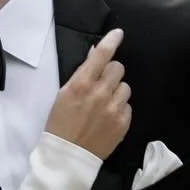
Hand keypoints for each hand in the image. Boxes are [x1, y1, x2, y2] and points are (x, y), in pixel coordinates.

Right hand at [46, 28, 131, 160]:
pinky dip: (119, 108)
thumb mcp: (64, 94)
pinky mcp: (123, 123)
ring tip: (104, 103)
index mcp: (82, 84)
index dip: (111, 41)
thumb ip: (82, 74)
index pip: (102, 55)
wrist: (68, 155)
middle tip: (102, 83)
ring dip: (116, 91)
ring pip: (125, 87)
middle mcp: (100, 93)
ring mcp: (114, 109)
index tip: (118, 34)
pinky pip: (128, 106)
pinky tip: (107, 117)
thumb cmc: (60, 123)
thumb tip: (95, 55)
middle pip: (118, 68)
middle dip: (111, 73)